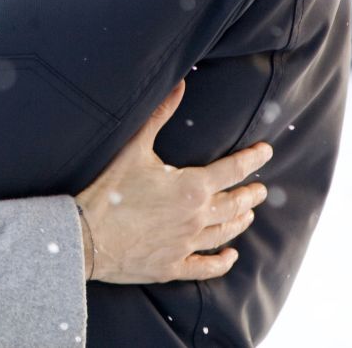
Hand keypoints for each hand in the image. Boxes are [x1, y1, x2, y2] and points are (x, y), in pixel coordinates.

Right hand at [77, 81, 271, 283]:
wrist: (85, 235)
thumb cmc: (108, 189)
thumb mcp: (133, 147)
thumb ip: (159, 115)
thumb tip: (179, 84)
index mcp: (191, 187)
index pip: (232, 170)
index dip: (252, 159)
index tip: (266, 152)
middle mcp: (196, 217)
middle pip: (234, 205)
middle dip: (250, 195)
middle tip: (262, 191)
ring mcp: (186, 244)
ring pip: (224, 233)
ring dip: (239, 222)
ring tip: (248, 215)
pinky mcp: (172, 266)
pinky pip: (206, 267)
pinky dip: (222, 261)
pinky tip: (231, 256)